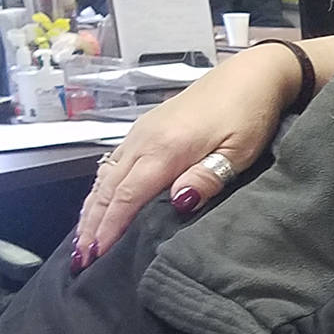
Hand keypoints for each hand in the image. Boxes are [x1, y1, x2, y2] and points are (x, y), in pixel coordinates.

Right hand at [72, 34, 333, 267]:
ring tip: (83, 240)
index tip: (97, 255)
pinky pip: (114, 163)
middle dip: (92, 225)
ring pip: (106, 176)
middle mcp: (144, 140)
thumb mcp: (238, 150)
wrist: (251, 74)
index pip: (127, 195)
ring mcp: (141, 132)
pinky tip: (99, 203)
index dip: (110, 227)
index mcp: (166, 149)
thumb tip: (177, 203)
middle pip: (108, 189)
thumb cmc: (250, 114)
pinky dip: (101, 188)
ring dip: (92, 208)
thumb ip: (207, 176)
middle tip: (81, 259)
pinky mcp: (146, 128)